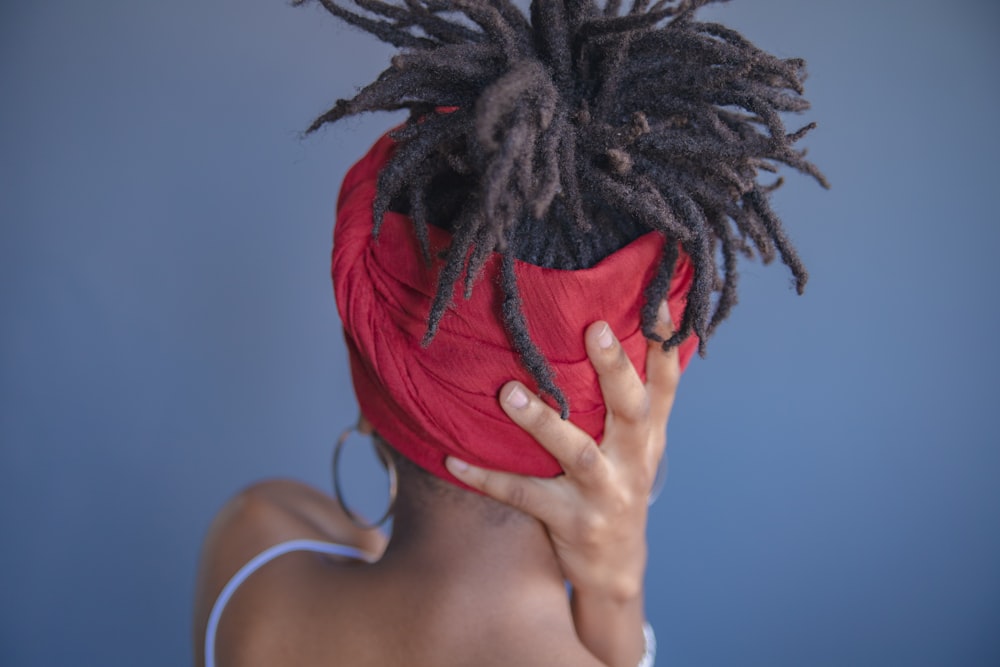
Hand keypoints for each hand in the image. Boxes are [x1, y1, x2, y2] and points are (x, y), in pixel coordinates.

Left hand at [446, 300, 679, 666]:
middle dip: (615, 370)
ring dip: (543, 422)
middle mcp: (634, 461)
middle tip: (594, 328)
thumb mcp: (639, 447)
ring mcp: (605, 495)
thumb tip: (622, 330)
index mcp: (649, 437)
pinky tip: (453, 458)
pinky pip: (525, 496)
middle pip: (631, 410)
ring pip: (577, 454)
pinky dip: (488, 477)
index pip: (666, 383)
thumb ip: (634, 399)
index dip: (667, 341)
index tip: (660, 297)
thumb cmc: (619, 489)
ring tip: (508, 392)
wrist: (617, 570)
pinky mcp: (572, 523)